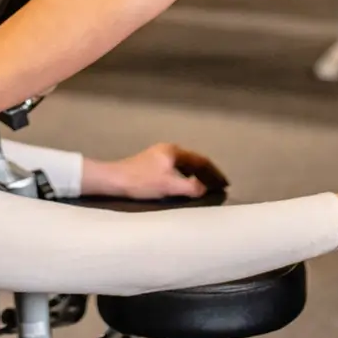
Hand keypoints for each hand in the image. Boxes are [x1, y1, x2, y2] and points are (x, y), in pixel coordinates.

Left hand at [81, 143, 228, 199]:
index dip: (214, 173)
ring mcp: (158, 155)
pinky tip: (186, 186)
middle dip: (207, 173)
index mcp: (173, 151)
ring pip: (184, 164)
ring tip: (206, 187)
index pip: (200, 160)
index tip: (224, 184)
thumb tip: (204, 188)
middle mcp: (167, 149)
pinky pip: (176, 168)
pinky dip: (185, 176)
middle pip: (193, 160)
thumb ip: (190, 187)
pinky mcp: (151, 163)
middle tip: (218, 185)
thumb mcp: (169, 186)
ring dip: (196, 175)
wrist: (113, 180)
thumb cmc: (142, 182)